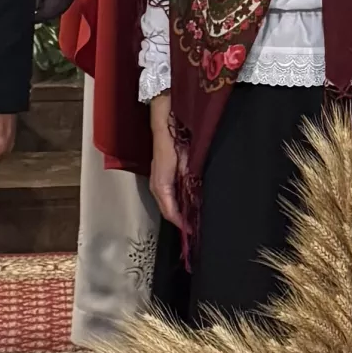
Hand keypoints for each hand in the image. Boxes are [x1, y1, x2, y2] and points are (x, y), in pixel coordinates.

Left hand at [33, 0, 82, 21]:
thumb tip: (31, 8)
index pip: (49, 12)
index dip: (38, 17)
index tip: (29, 17)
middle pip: (58, 12)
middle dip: (45, 15)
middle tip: (33, 14)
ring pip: (64, 6)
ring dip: (52, 8)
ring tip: (40, 5)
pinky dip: (59, 1)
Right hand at [148, 93, 183, 229]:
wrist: (165, 121)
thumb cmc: (175, 139)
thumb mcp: (186, 160)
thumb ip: (189, 177)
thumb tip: (194, 196)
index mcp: (162, 182)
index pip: (169, 209)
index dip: (180, 222)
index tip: (191, 231)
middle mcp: (157, 184)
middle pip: (167, 208)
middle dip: (179, 220)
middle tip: (194, 229)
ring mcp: (157, 179)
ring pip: (167, 202)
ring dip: (178, 211)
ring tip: (192, 220)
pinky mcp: (161, 174)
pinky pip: (168, 193)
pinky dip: (176, 201)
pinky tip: (187, 203)